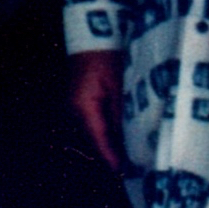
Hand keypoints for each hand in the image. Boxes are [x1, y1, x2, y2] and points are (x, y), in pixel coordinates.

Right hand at [68, 49, 127, 174]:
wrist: (93, 36)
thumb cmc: (107, 57)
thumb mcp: (120, 86)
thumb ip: (122, 114)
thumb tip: (130, 141)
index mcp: (82, 106)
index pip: (97, 138)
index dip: (110, 156)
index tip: (123, 172)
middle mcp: (74, 110)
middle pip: (93, 140)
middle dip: (112, 153)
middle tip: (134, 167)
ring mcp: (75, 106)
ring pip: (93, 133)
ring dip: (109, 143)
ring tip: (131, 155)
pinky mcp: (80, 102)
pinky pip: (93, 123)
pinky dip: (106, 132)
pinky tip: (122, 137)